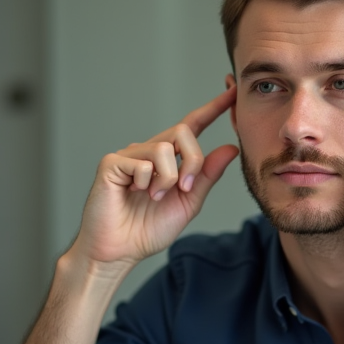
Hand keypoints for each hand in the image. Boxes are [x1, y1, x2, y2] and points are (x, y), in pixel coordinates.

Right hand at [67, 85, 237, 274]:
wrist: (120, 251)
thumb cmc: (147, 230)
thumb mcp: (188, 203)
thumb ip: (206, 176)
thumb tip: (230, 149)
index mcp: (167, 160)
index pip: (192, 126)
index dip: (213, 108)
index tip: (232, 91)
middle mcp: (148, 151)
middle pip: (182, 131)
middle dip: (192, 161)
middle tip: (185, 189)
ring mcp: (128, 156)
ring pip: (163, 148)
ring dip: (167, 180)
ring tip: (154, 198)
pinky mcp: (111, 163)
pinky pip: (141, 162)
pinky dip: (146, 183)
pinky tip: (133, 195)